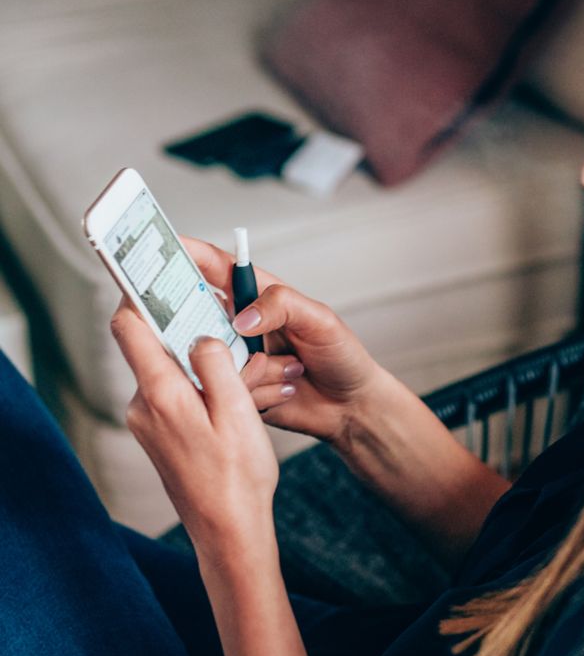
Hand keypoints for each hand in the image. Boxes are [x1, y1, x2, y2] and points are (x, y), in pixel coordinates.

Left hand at [110, 299, 278, 559]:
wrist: (229, 533)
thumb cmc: (237, 477)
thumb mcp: (237, 412)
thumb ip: (216, 362)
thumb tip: (201, 336)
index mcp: (162, 393)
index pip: (131, 325)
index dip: (141, 294)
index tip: (158, 273)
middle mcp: (145, 405)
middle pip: (161, 345)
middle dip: (199, 335)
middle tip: (240, 338)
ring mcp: (150, 422)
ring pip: (175, 371)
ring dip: (211, 367)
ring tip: (258, 379)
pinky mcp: (160, 434)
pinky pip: (179, 395)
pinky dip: (208, 389)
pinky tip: (244, 401)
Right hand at [182, 236, 383, 443]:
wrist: (350, 408)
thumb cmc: (342, 356)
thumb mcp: (320, 321)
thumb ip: (282, 306)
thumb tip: (241, 318)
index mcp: (258, 297)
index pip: (216, 268)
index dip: (188, 254)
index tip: (162, 247)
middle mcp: (240, 325)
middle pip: (195, 311)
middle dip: (189, 317)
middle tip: (197, 326)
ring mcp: (235, 358)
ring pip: (208, 355)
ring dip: (240, 364)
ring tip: (283, 367)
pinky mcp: (236, 389)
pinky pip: (223, 388)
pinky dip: (249, 390)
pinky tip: (281, 388)